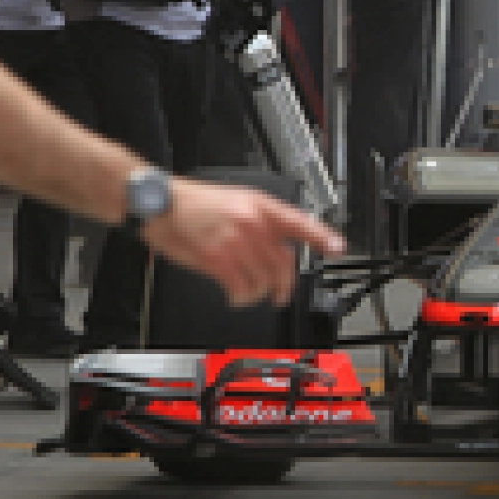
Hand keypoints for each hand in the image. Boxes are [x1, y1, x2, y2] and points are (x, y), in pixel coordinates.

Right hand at [140, 178, 345, 306]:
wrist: (160, 203)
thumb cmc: (195, 204)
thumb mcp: (237, 202)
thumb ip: (262, 222)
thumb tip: (281, 246)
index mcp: (261, 205)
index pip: (300, 223)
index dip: (322, 237)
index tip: (338, 248)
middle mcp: (253, 222)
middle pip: (284, 261)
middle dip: (285, 284)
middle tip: (282, 295)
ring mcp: (236, 240)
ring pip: (264, 277)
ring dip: (259, 292)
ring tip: (252, 294)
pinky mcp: (216, 257)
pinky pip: (241, 285)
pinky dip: (242, 296)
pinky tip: (238, 296)